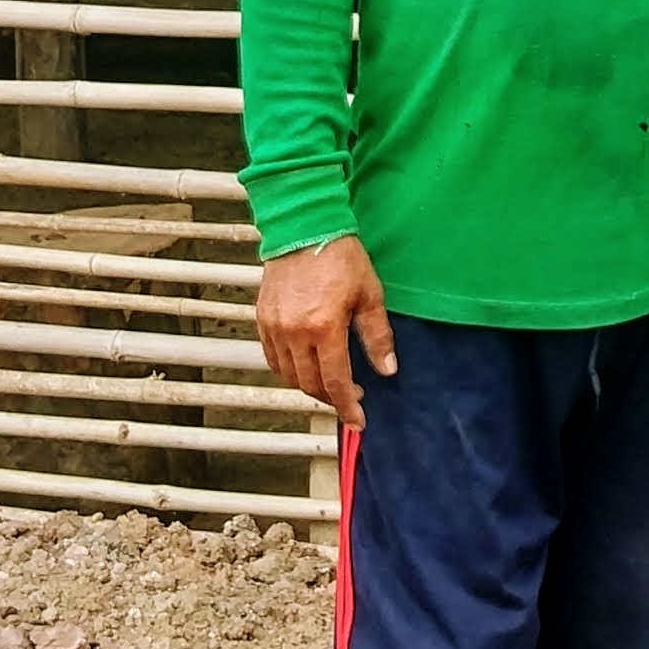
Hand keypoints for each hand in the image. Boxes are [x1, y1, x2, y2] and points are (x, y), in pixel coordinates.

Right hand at [255, 234, 395, 427]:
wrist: (304, 227)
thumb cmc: (341, 256)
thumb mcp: (370, 295)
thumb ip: (377, 336)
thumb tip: (386, 370)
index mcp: (324, 328)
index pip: (336, 382)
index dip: (348, 407)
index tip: (358, 421)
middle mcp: (294, 332)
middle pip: (310, 384)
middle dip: (331, 398)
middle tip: (350, 398)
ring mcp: (274, 326)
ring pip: (289, 375)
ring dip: (309, 386)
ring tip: (329, 383)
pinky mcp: (262, 319)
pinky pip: (272, 358)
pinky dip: (288, 370)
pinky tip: (304, 367)